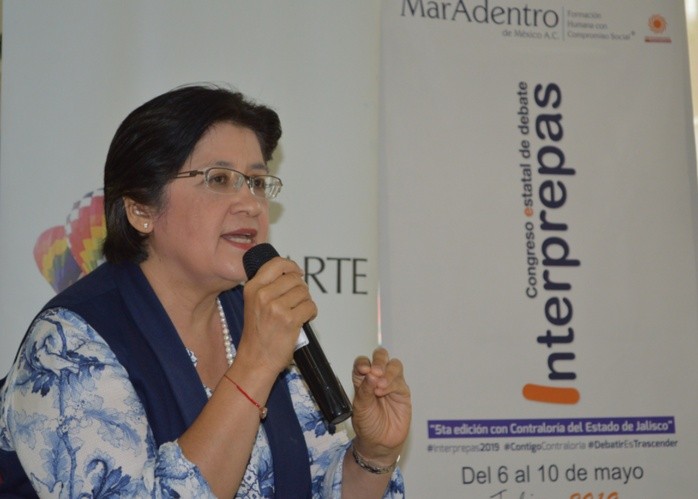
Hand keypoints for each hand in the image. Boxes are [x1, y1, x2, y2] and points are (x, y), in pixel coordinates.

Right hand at [237, 256, 316, 375]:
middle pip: (294, 278)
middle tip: (296, 302)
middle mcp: (263, 295)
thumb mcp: (253, 304)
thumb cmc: (257, 334)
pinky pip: (311, 307)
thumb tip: (292, 273)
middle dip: (300, 289)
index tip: (297, 272)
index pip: (276, 263)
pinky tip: (303, 320)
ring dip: (305, 302)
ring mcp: (276, 307)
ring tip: (297, 313)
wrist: (255, 360)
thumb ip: (268, 287)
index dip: (291, 266)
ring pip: (304, 292)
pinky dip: (311, 313)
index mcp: (252, 288)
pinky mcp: (290, 320)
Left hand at [350, 347, 410, 465]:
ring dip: (387, 371)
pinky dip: (392, 383)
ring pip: (394, 365)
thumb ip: (364, 390)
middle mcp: (377, 378)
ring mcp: (391, 384)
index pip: (362, 362)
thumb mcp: (360, 408)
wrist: (379, 444)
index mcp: (363, 379)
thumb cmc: (367, 425)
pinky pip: (400, 382)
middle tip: (375, 371)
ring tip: (380, 385)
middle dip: (379, 360)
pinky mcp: (402, 392)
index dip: (362, 362)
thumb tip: (370, 373)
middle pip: (381, 357)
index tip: (363, 369)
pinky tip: (384, 392)